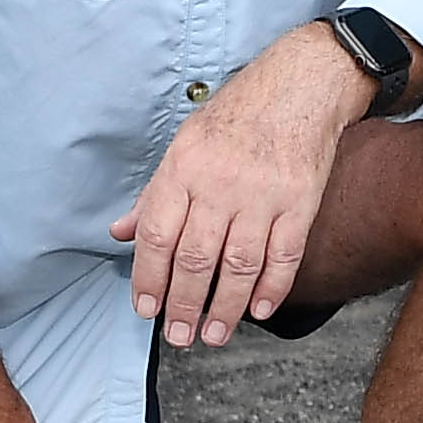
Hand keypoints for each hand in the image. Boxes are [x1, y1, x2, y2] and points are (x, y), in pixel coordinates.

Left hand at [115, 24, 377, 347]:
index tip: (146, 309)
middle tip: (178, 336)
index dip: (148, 278)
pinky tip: (259, 310)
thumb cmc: (237, 116)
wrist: (300, 86)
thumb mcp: (184, 144)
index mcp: (184, 168)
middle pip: (196, 259)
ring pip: (239, 266)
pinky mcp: (301, 202)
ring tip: (213, 335)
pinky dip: (272, 288)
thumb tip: (122, 232)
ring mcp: (263, 195)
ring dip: (225, 308)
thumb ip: (155, 194)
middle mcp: (220, 184)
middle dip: (183, 306)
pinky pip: (284, 256)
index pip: (156, 234)